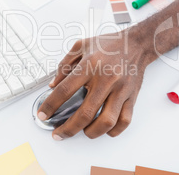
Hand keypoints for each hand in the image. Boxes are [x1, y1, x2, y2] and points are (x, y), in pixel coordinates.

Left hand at [37, 30, 154, 139]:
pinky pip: (124, 120)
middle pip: (85, 113)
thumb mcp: (80, 46)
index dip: (50, 105)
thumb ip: (64, 65)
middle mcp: (105, 79)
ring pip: (106, 121)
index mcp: (89, 65)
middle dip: (68, 129)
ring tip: (83, 132)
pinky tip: (104, 130)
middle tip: (58, 134)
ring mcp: (120, 90)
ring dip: (91, 132)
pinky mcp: (131, 96)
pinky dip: (113, 130)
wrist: (136, 43)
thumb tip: (52, 85)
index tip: (42, 115)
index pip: (65, 90)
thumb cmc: (108, 44)